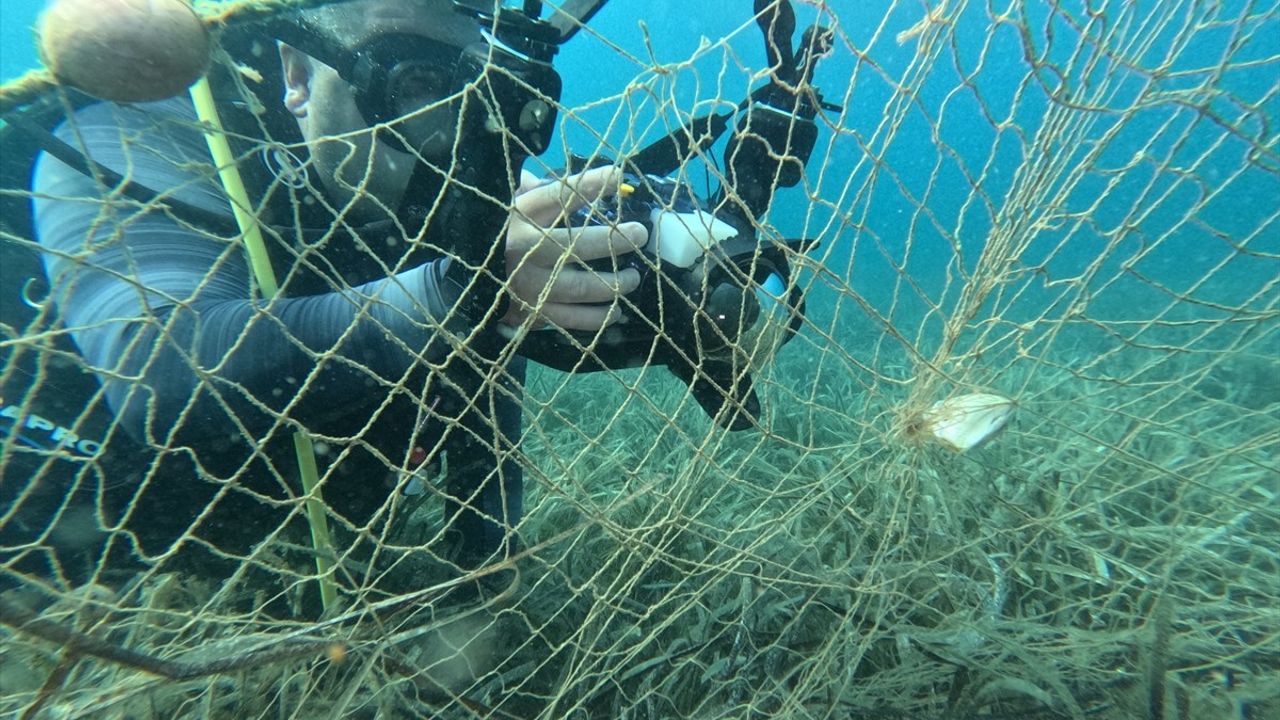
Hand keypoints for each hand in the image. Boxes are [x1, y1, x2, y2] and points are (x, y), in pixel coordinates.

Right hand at [501, 166, 646, 331]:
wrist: (468, 283)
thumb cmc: (502, 236)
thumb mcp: (511, 208)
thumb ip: (534, 189)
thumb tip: (556, 174)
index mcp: (520, 217)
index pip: (559, 195)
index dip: (591, 185)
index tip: (619, 177)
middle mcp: (524, 250)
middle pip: (577, 245)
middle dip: (614, 240)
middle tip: (640, 234)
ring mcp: (530, 285)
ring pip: (582, 287)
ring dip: (615, 283)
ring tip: (633, 277)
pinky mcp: (534, 314)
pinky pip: (574, 319)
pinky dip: (600, 317)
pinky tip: (616, 310)